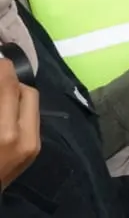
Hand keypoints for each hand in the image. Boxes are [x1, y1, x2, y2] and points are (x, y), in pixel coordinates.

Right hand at [0, 58, 38, 190]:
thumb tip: (1, 77)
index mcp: (4, 134)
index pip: (9, 88)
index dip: (2, 70)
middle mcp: (24, 139)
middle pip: (26, 92)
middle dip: (10, 81)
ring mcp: (32, 146)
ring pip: (31, 104)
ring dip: (15, 94)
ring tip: (1, 93)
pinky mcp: (33, 151)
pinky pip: (31, 118)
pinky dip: (18, 109)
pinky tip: (5, 110)